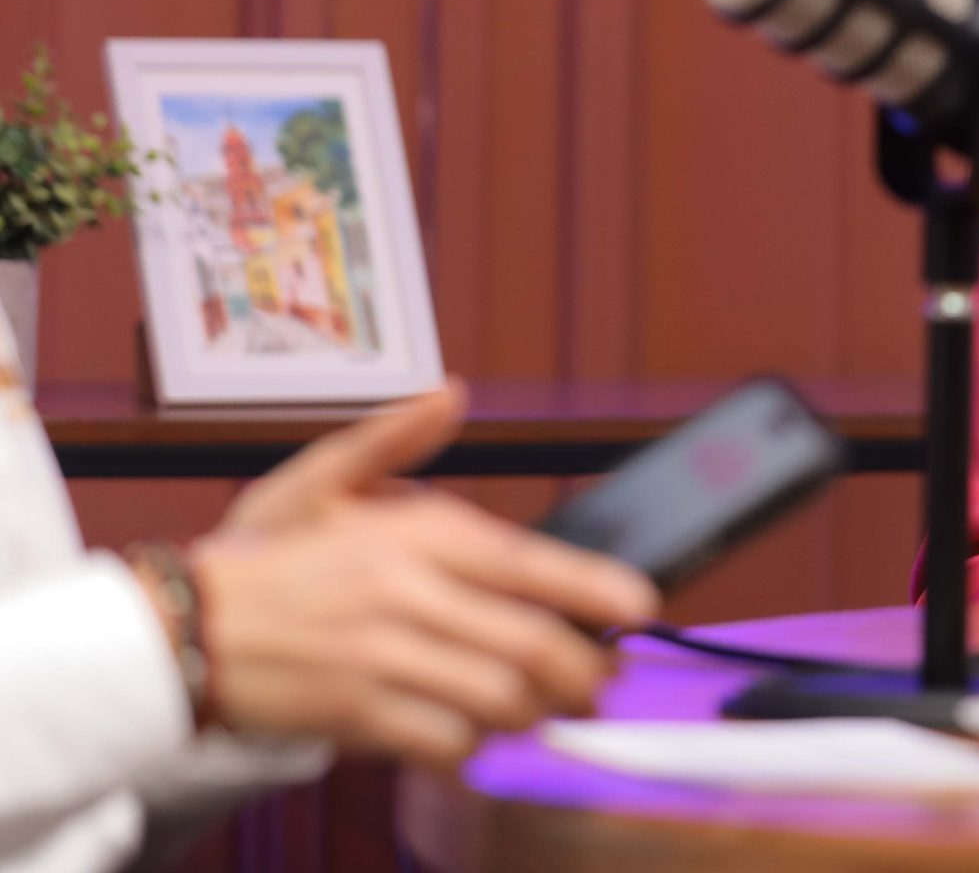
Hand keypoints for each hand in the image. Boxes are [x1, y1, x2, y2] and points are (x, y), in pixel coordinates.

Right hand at [189, 382, 658, 767]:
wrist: (174, 630)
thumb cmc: (259, 560)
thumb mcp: (321, 479)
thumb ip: (395, 439)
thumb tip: (449, 394)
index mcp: (414, 532)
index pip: (530, 563)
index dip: (597, 591)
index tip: (641, 610)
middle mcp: (406, 592)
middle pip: (530, 643)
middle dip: (582, 673)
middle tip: (598, 685)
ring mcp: (380, 657)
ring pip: (496, 698)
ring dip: (532, 714)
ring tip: (543, 713)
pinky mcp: (354, 714)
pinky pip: (443, 742)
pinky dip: (471, 748)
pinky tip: (476, 740)